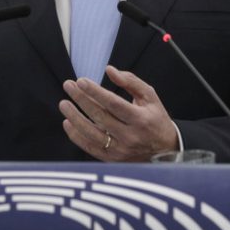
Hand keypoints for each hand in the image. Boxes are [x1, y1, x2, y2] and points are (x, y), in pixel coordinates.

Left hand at [59, 65, 178, 161]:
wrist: (166, 149)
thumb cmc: (155, 119)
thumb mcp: (150, 96)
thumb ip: (130, 81)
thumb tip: (109, 70)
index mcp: (140, 119)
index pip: (113, 103)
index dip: (95, 91)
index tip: (80, 81)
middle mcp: (130, 136)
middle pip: (99, 116)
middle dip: (81, 99)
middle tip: (68, 86)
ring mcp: (120, 150)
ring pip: (91, 134)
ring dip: (74, 118)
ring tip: (64, 104)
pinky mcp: (113, 159)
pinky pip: (90, 147)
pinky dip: (76, 136)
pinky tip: (68, 123)